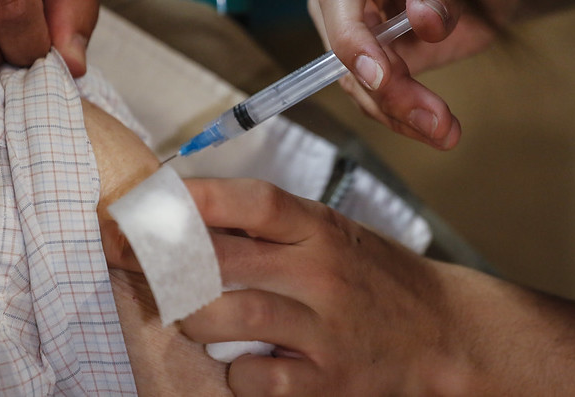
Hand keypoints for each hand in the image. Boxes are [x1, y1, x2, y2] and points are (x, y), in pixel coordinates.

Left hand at [180, 178, 574, 395]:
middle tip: (130, 258)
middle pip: (220, 259)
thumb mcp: (334, 235)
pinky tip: (239, 363)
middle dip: (162, 261)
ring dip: (190, 316)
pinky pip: (254, 378)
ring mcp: (324, 328)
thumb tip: (191, 214)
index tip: (148, 199)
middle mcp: (320, 271)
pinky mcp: (328, 379)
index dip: (193, 196)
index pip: (251, 201)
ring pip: (227, 316)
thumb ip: (273, 229)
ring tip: (183, 314)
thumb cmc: (377, 277)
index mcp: (320, 228)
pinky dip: (233, 372)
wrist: (444, 330)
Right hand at [306, 0, 533, 148]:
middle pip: (343, 43)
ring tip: (445, 131)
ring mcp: (344, 12)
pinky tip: (435, 129)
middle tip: (436, 120)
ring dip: (396, 111)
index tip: (381, 78)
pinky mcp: (360, 46)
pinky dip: (400, 113)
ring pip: (353, 76)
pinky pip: (369, 88)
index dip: (354, 40)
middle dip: (388, 89)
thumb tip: (422, 19)